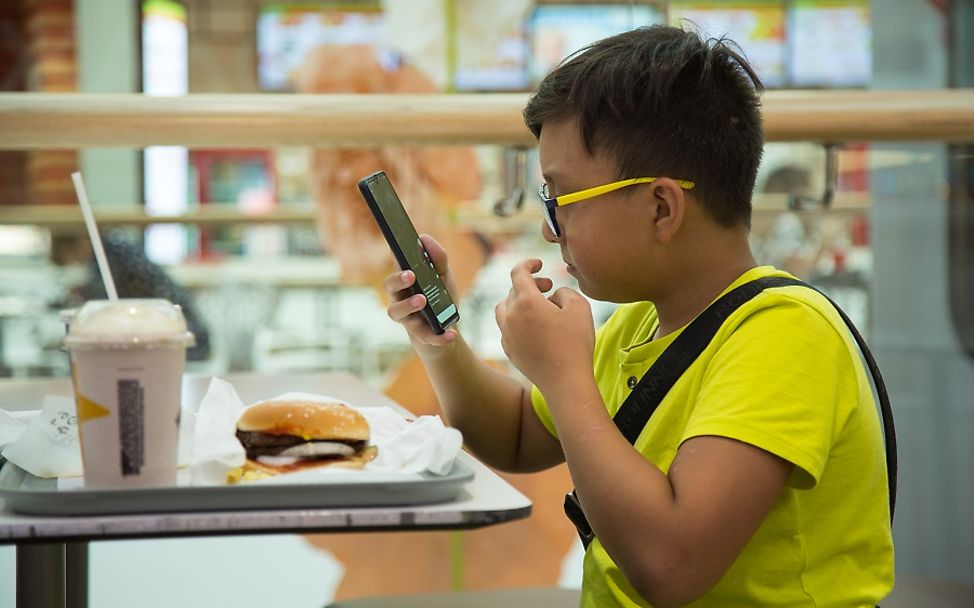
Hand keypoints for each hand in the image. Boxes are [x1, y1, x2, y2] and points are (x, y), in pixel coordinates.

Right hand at [383, 234, 458, 354]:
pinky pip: (424, 337)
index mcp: (405, 282)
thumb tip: (424, 238)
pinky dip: (438, 337)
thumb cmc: (440, 299)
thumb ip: (438, 259)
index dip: (394, 259)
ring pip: (396, 313)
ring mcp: (407, 318)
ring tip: (422, 300)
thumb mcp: (444, 277)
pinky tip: (451, 333)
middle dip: (398, 281)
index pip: (395, 267)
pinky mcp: (419, 335)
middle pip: (389, 288)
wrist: (446, 328)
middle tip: (411, 275)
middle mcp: (400, 298)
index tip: (399, 248)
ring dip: (408, 305)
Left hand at [495, 259, 595, 392]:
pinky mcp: (508, 350)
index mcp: (526, 302)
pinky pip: (507, 328)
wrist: (565, 381)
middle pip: (513, 290)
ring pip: (504, 309)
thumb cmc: (575, 343)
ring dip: (519, 302)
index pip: (518, 272)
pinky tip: (535, 328)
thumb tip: (553, 295)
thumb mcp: (579, 307)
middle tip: (549, 289)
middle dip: (531, 285)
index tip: (539, 264)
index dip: (528, 264)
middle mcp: (510, 316)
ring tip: (538, 307)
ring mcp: (506, 334)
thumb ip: (564, 291)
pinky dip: (518, 321)